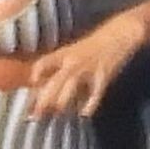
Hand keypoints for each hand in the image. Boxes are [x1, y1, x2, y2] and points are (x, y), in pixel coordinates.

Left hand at [27, 13, 144, 116]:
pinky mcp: (103, 75)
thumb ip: (60, 65)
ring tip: (58, 113)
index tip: (31, 87)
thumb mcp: (74, 50)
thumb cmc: (95, 44)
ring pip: (70, 88)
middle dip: (43, 100)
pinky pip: (95, 93)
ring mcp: (88, 69)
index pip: (43, 63)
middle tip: (35, 115)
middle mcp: (73, 61)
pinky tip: (85, 113)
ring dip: (62, 102)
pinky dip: (90, 104)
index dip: (35, 75)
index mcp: (64, 54)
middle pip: (53, 82)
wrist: (119, 33)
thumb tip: (43, 82)